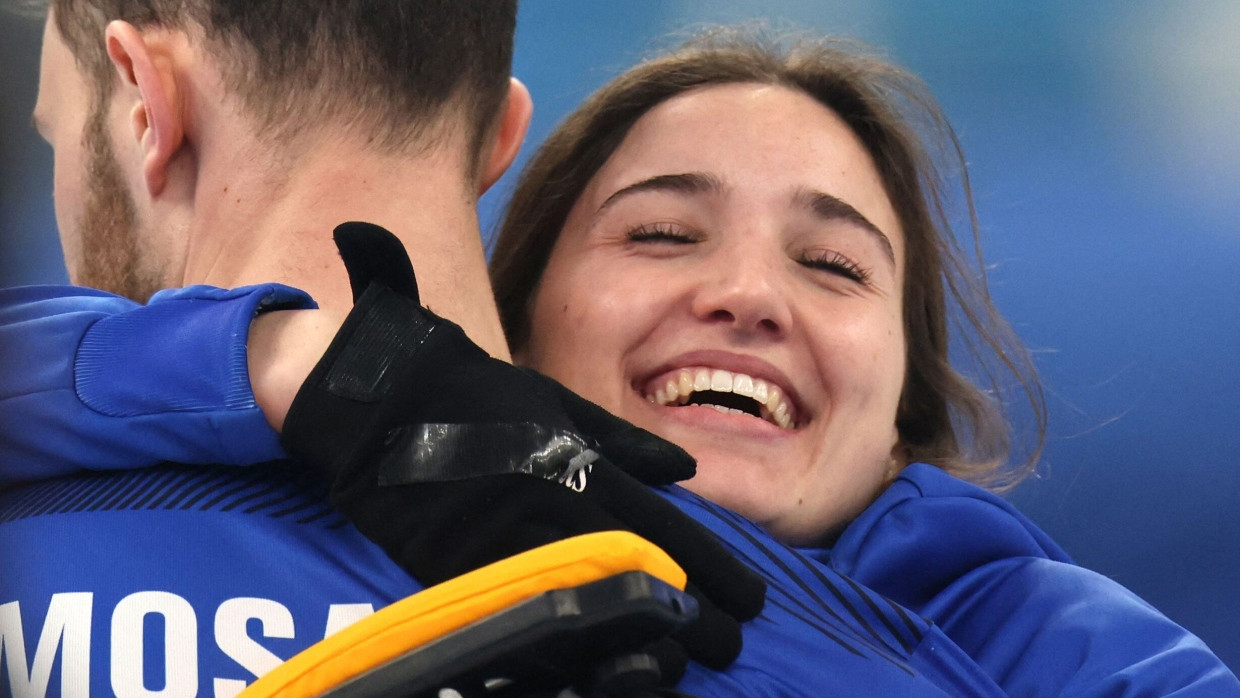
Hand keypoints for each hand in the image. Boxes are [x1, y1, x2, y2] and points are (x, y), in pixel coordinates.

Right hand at [281, 222, 764, 679]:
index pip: (669, 530)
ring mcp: (512, 547)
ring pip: (594, 609)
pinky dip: (571, 648)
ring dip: (643, 641)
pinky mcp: (466, 573)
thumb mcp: (560, 404)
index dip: (715, 571)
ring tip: (683, 666)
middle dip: (694, 618)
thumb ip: (624, 444)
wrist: (387, 402)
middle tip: (730, 645)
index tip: (750, 601)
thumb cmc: (478, 398)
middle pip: (644, 579)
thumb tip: (685, 470)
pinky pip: (529, 620)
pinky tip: (603, 668)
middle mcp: (558, 510)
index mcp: (585, 467)